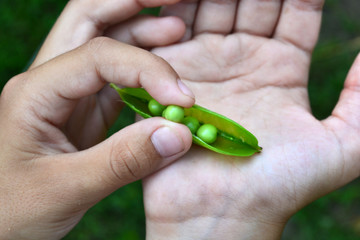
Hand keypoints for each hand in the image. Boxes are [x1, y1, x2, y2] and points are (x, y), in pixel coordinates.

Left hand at [0, 1, 194, 238]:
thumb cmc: (12, 211)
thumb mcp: (65, 190)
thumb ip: (123, 162)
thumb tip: (178, 134)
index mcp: (36, 91)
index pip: (100, 55)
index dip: (149, 70)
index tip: (183, 100)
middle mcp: (50, 82)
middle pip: (90, 19)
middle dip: (134, 5)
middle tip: (176, 2)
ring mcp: (68, 94)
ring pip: (105, 44)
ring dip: (141, 32)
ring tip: (178, 29)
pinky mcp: (84, 112)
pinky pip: (117, 80)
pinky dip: (144, 73)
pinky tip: (164, 76)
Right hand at [143, 1, 359, 238]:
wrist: (219, 212)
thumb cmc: (278, 186)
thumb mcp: (342, 147)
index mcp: (281, 67)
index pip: (297, 9)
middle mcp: (242, 60)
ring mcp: (204, 63)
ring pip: (212, 5)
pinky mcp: (169, 73)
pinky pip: (173, 28)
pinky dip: (179, 5)